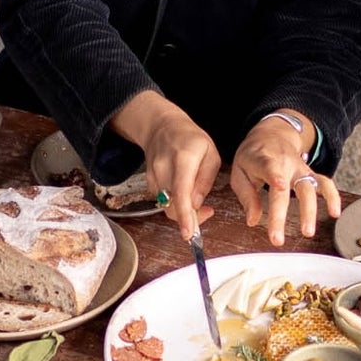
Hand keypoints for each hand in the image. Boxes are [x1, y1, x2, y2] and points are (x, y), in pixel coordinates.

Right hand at [110, 91, 216, 239]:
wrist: (162, 127)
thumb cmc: (191, 139)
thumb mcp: (211, 154)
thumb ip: (205, 180)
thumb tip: (197, 204)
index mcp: (183, 158)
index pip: (182, 192)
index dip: (185, 216)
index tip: (188, 233)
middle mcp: (164, 168)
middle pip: (173, 205)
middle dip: (189, 217)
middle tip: (206, 212)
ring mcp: (153, 176)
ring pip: (168, 206)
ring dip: (183, 210)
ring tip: (196, 199)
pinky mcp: (149, 183)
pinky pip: (164, 201)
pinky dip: (175, 203)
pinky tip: (183, 191)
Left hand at [230, 118, 340, 246]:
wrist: (272, 135)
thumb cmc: (253, 157)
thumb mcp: (240, 172)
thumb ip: (247, 196)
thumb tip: (253, 220)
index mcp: (264, 160)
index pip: (271, 168)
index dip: (276, 177)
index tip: (280, 186)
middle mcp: (286, 164)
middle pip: (287, 188)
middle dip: (283, 214)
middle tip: (278, 239)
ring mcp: (301, 169)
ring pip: (310, 187)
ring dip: (310, 211)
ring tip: (308, 232)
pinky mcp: (310, 174)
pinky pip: (325, 183)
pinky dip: (332, 197)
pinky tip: (335, 214)